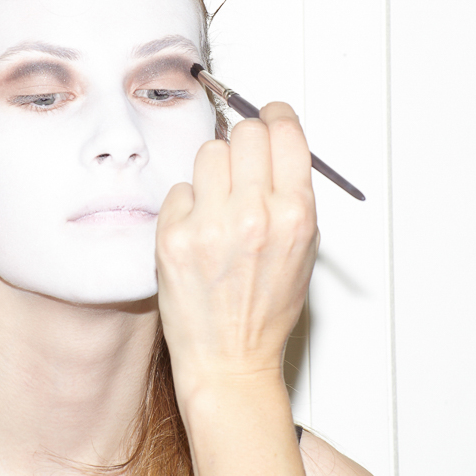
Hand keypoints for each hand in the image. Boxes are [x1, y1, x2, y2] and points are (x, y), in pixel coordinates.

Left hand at [155, 101, 318, 396]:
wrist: (230, 359)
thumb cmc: (266, 309)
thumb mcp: (303, 247)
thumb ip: (291, 192)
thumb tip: (276, 140)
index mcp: (294, 215)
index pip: (284, 132)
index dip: (276, 117)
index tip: (269, 115)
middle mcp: (254, 215)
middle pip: (244, 132)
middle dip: (245, 141)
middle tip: (242, 160)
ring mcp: (209, 225)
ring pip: (208, 152)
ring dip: (214, 171)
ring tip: (218, 202)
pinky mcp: (172, 236)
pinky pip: (179, 189)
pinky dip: (187, 204)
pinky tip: (197, 230)